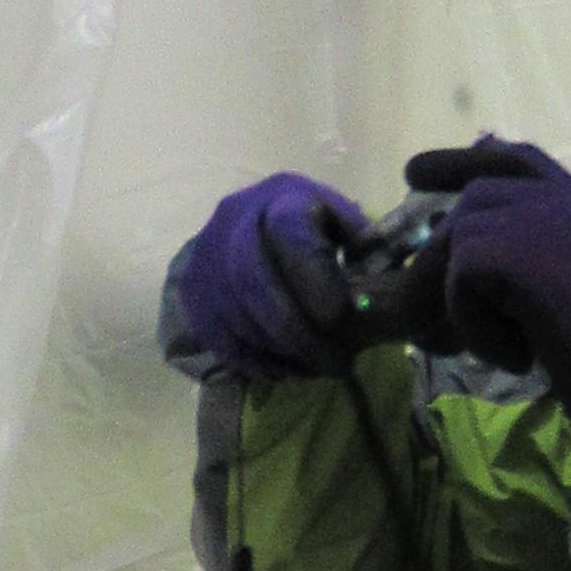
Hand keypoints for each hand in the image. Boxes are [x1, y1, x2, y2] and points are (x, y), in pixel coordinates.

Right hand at [158, 171, 362, 382]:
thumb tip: (378, 280)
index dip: (318, 284)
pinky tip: (283, 372)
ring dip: (281, 353)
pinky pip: (218, 337)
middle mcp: (234, 223)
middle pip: (256, 283)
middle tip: (338, 365)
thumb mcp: (339, 220)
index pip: (292, 240)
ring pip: (236, 315)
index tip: (345, 320)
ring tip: (316, 370)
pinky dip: (254, 362)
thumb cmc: (305, 226)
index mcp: (280, 198)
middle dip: (300, 333)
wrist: (239, 228)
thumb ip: (362, 244)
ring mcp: (207, 259)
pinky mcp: (192, 293)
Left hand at [402, 140, 570, 451]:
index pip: (521, 161)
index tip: (419, 172)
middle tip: (413, 287)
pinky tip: (518, 358)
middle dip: (439, 234)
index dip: (466, 161)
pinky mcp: (518, 252)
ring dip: (464, 298)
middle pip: (480, 195)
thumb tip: (484, 271)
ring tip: (495, 345)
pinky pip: (462, 279)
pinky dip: (476, 326)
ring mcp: (547, 219)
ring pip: (463, 237)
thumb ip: (549, 265)